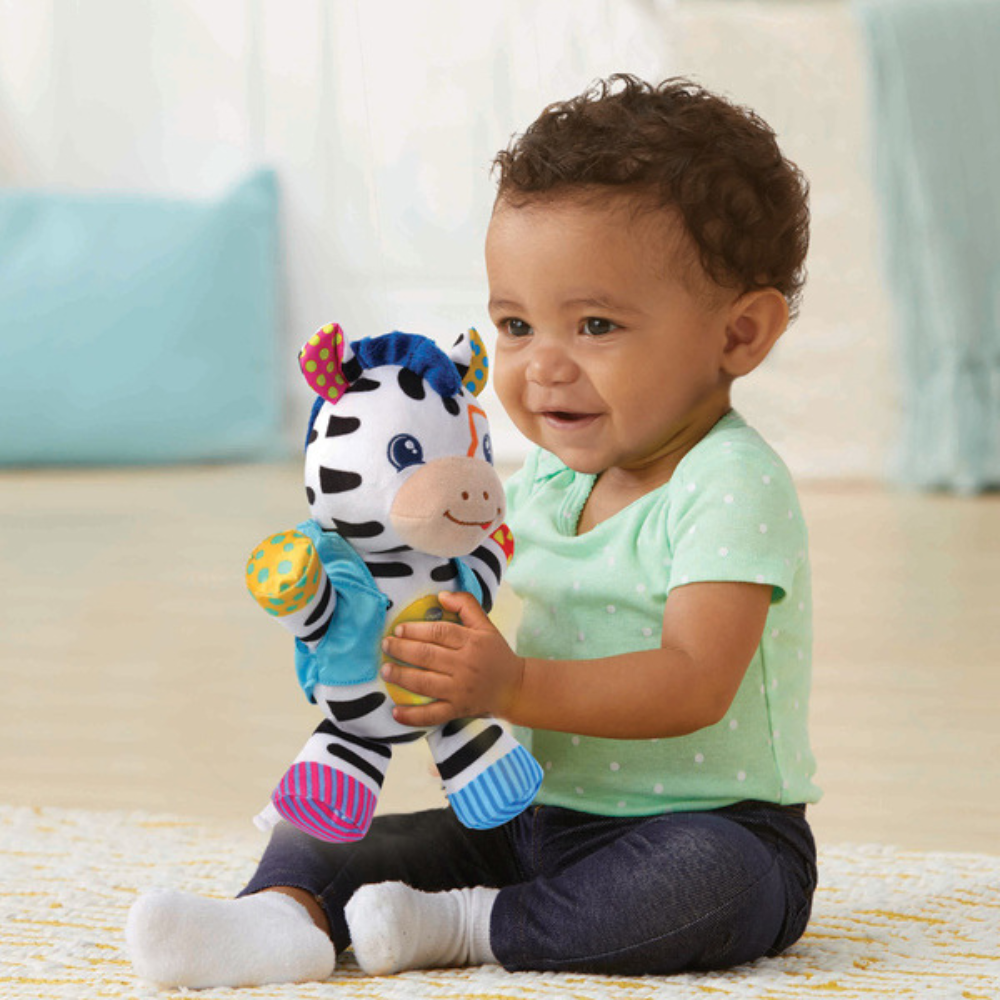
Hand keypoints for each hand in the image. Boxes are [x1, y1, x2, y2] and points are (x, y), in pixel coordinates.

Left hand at [380, 591, 524, 727]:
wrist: (515, 688)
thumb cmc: (496, 654)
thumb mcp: (486, 626)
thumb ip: (466, 605)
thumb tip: (441, 595)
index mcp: (472, 642)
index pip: (440, 632)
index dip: (416, 629)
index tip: (399, 629)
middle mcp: (465, 666)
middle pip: (428, 655)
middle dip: (402, 650)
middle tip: (386, 645)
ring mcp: (460, 690)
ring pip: (425, 683)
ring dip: (401, 676)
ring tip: (385, 670)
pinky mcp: (458, 710)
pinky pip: (432, 715)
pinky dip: (413, 716)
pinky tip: (395, 712)